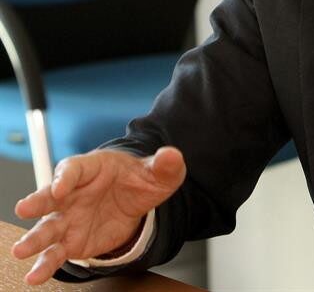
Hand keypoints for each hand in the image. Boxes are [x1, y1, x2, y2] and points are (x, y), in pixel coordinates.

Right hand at [12, 146, 185, 285]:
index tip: (61, 186)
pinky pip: (56, 253)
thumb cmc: (138, 178)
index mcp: (92, 168)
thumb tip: (172, 155)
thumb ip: (164, 164)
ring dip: (34, 238)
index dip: (66, 176)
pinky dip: (45, 264)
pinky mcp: (72, 241)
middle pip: (51, 195)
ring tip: (22, 250)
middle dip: (38, 201)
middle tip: (25, 207)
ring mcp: (70, 217)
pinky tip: (35, 276)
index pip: (74, 168)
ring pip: (48, 227)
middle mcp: (74, 193)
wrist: (134, 199)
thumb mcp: (157, 171)